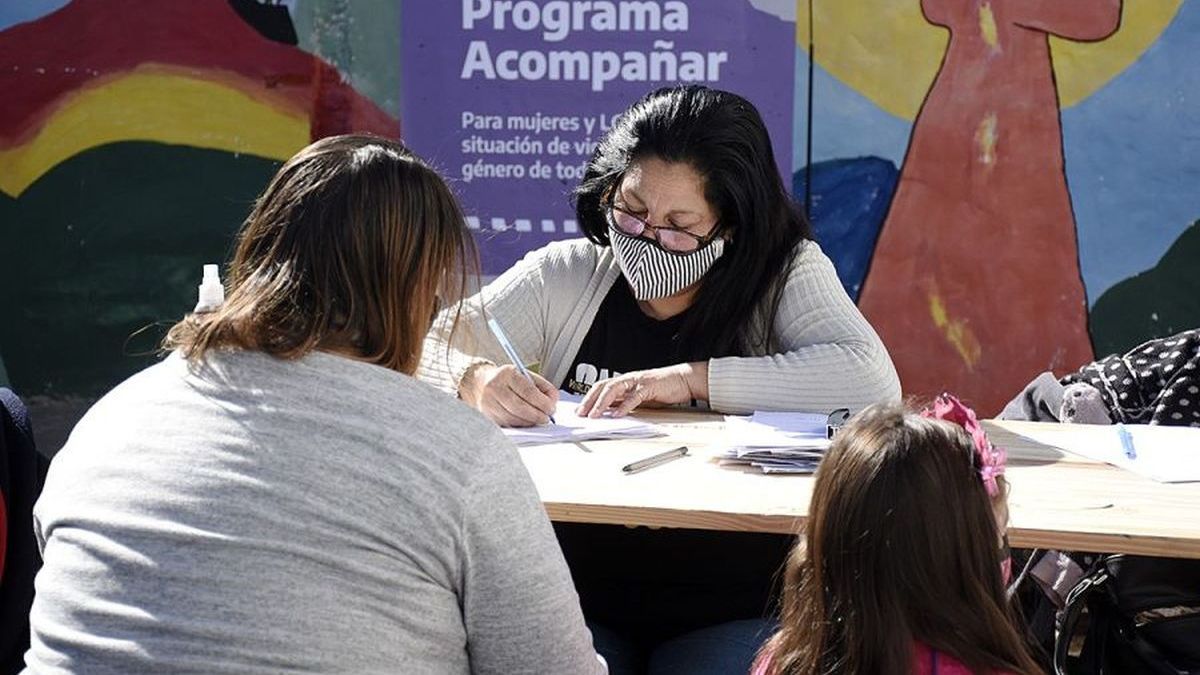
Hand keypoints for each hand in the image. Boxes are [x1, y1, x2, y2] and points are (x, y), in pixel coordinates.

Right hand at [460, 363, 558, 427]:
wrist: (480, 383)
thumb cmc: (507, 380)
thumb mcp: (525, 375)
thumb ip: (542, 386)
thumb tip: (553, 401)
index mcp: (507, 374)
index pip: (528, 391)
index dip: (542, 402)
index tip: (551, 408)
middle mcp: (495, 388)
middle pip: (520, 407)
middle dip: (537, 415)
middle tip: (547, 418)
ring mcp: (488, 403)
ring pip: (513, 418)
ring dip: (529, 422)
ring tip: (538, 419)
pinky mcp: (487, 415)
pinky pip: (507, 424)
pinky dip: (520, 424)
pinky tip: (526, 421)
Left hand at [577, 362, 707, 418]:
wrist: (682, 380)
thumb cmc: (662, 388)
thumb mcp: (639, 397)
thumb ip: (625, 402)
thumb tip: (609, 412)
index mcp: (624, 382)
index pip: (601, 387)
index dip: (588, 398)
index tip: (579, 411)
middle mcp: (628, 379)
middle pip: (602, 387)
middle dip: (590, 400)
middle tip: (581, 414)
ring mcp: (637, 382)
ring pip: (614, 390)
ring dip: (602, 403)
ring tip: (594, 415)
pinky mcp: (648, 387)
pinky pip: (634, 397)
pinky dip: (624, 406)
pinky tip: (617, 414)